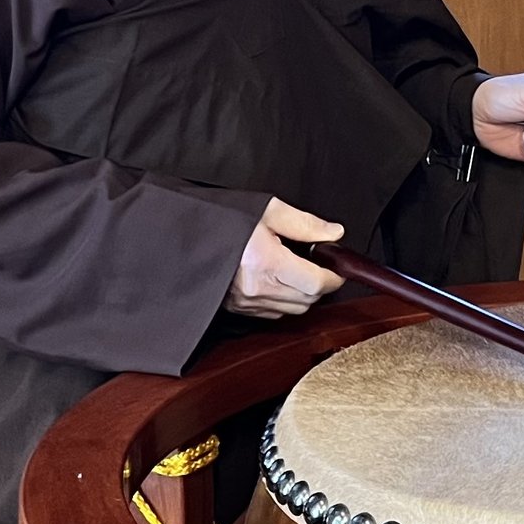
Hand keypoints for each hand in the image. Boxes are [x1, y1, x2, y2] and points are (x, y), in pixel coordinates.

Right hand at [224, 198, 344, 317]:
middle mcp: (256, 288)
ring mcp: (245, 302)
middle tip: (318, 264)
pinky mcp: (236, 308)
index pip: (316, 283)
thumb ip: (304, 223)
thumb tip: (333, 233)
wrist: (186, 232)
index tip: (337, 268)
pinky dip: (284, 301)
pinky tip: (278, 281)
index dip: (333, 277)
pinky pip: (273, 313)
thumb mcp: (267, 210)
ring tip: (297, 270)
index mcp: (266, 262)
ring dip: (303, 294)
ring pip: (293, 310)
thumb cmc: (222, 218)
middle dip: (320, 285)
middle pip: (308, 300)